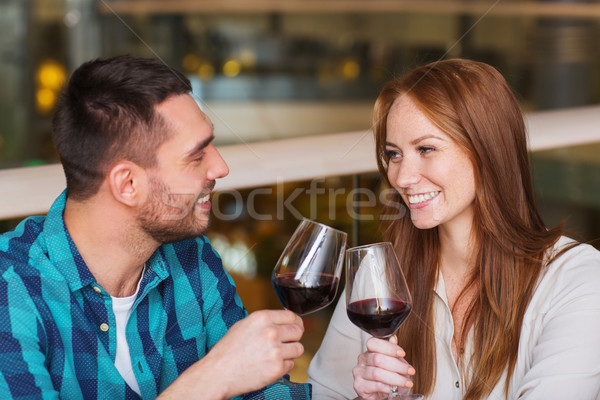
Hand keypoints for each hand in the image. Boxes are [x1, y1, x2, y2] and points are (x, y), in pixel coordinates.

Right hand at [157, 310, 303, 399]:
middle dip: (294, 337)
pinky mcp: (277, 369)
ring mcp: (275, 351)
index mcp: (262, 318)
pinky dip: (284, 366)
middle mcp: (271, 332)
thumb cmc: (227, 350)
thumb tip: (282, 321)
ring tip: (276, 355)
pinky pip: (291, 364)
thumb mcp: (243, 325)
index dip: (295, 322)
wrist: (218, 373)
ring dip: (290, 352)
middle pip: (298, 331)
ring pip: (299, 348)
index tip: (295, 327)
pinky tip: (270, 365)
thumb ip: (264, 321)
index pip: (292, 316)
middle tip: (285, 342)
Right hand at [352, 335, 415, 399]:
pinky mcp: (359, 385)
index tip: (402, 353)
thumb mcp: (393, 363)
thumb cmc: (387, 378)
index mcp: (369, 351)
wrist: (382, 395)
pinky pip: (375, 385)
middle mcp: (362, 360)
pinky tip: (392, 389)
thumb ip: (392, 351)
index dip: (389, 347)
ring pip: (377, 373)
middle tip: (409, 371)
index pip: (374, 343)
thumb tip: (393, 338)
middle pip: (378, 358)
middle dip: (397, 365)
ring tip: (405, 383)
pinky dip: (387, 387)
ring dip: (395, 378)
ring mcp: (359, 372)